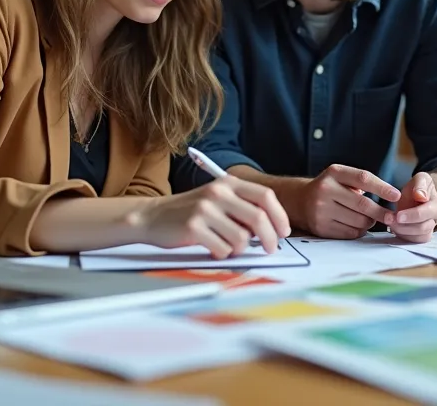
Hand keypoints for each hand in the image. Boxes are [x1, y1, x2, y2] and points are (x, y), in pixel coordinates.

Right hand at [132, 177, 290, 258]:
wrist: (152, 216)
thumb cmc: (191, 211)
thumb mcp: (218, 199)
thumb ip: (243, 207)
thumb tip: (274, 228)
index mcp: (228, 183)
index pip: (266, 196)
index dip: (280, 216)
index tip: (284, 232)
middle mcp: (218, 192)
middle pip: (259, 217)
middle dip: (271, 238)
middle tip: (271, 249)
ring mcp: (205, 209)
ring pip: (242, 238)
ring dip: (241, 249)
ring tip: (228, 246)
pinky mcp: (193, 227)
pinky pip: (223, 248)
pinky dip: (223, 253)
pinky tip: (213, 249)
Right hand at [294, 165, 400, 239]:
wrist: (300, 202)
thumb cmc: (330, 188)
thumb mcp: (341, 176)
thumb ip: (362, 182)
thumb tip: (392, 195)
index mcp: (334, 172)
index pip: (363, 178)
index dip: (382, 188)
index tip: (397, 196)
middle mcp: (325, 189)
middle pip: (363, 205)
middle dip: (381, 212)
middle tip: (392, 217)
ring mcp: (321, 210)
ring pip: (359, 221)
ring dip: (370, 222)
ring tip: (369, 219)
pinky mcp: (321, 227)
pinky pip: (350, 233)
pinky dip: (359, 231)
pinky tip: (357, 225)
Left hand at [389, 172, 436, 242]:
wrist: (417, 195)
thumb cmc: (418, 186)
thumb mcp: (421, 178)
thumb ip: (421, 185)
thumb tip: (421, 196)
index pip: (426, 213)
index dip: (412, 215)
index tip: (398, 215)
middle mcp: (435, 219)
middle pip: (423, 228)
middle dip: (404, 226)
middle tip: (389, 219)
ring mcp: (428, 229)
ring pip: (419, 238)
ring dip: (403, 233)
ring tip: (390, 223)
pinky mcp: (419, 236)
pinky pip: (413, 242)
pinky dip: (402, 237)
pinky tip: (393, 228)